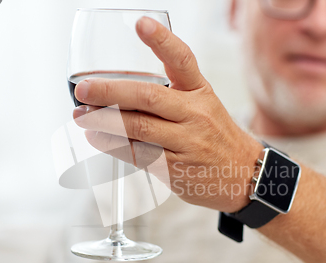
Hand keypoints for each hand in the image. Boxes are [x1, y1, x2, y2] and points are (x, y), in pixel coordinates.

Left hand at [72, 16, 262, 212]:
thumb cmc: (215, 135)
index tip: (140, 24)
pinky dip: (112, 146)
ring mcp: (186, 143)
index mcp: (201, 92)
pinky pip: (139, 155)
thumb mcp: (204, 104)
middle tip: (84, 89)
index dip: (162, 40)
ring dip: (103, 121)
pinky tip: (96, 138)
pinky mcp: (176, 169)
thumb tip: (121, 88)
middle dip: (110, 91)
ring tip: (81, 115)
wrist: (244, 175)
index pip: (183, 60)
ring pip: (138, 128)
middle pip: (148, 97)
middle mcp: (195, 115)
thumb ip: (171, 92)